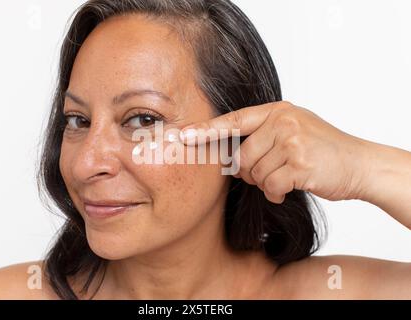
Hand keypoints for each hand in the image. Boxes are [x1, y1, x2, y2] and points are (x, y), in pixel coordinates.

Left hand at [179, 101, 370, 203]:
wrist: (359, 163)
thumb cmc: (323, 149)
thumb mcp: (294, 130)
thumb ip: (264, 135)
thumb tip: (232, 159)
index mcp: (277, 110)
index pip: (234, 120)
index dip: (206, 130)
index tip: (183, 136)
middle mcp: (283, 121)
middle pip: (242, 157)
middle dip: (251, 172)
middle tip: (272, 171)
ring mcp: (292, 140)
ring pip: (255, 174)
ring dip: (267, 183)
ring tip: (288, 175)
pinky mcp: (300, 162)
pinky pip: (271, 186)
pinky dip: (277, 193)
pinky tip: (291, 187)